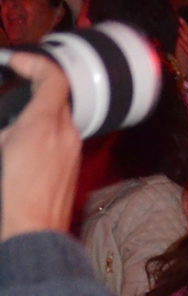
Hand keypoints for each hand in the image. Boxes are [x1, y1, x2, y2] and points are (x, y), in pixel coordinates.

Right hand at [0, 49, 80, 239]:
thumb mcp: (1, 147)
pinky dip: (40, 138)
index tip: (16, 61)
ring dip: (34, 118)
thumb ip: (8, 131)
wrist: (31, 235)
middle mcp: (66, 134)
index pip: (53, 78)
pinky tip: (19, 154)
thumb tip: (11, 127)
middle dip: (31, 93)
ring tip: (11, 134)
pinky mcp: (70, 170)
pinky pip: (57, 142)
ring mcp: (72, 153)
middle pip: (54, 99)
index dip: (35, 64)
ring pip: (56, 122)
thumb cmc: (8, 197)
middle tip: (10, 92)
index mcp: (45, 125)